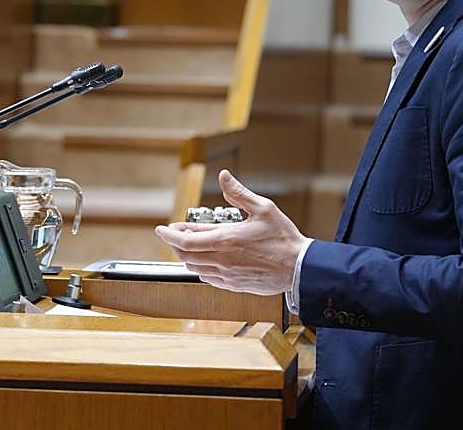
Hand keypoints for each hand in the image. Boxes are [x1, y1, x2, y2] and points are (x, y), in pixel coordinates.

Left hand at [155, 169, 306, 293]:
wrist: (300, 269)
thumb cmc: (283, 239)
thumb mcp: (263, 208)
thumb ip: (239, 193)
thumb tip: (224, 177)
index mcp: (225, 240)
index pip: (185, 240)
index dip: (169, 234)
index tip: (161, 228)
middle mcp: (221, 260)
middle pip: (185, 255)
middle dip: (175, 244)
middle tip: (174, 234)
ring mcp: (227, 275)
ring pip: (194, 267)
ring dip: (187, 255)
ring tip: (189, 244)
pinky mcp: (234, 285)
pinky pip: (208, 278)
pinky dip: (200, 267)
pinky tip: (205, 259)